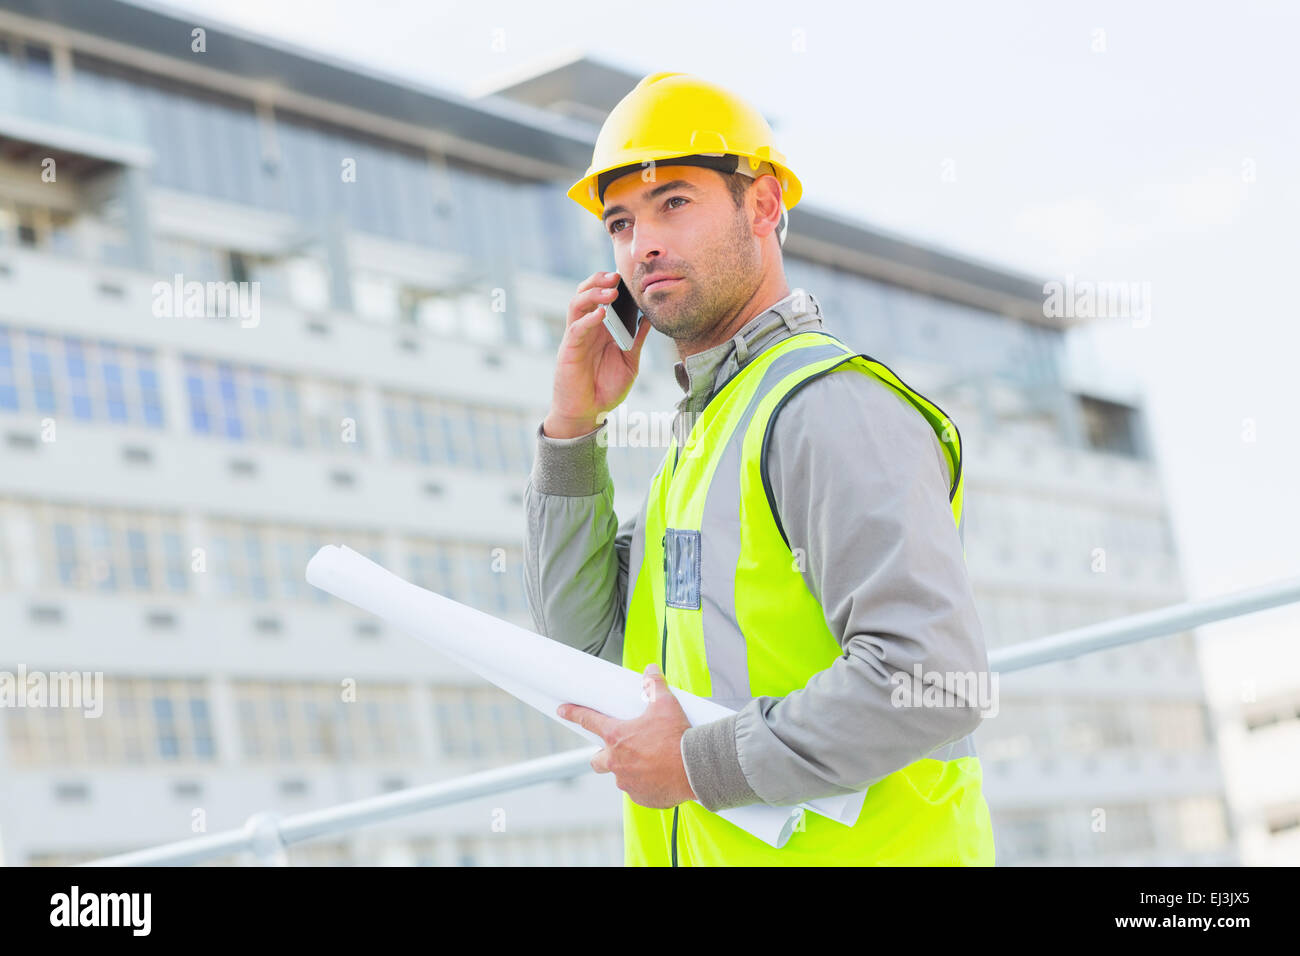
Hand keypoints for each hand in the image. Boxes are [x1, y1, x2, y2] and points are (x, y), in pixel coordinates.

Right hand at [543, 270, 651, 438]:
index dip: (610, 284)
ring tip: (611, 292)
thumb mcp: (630, 362)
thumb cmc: (606, 389)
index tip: (627, 277)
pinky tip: (602, 314)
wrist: (588, 413)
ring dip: (593, 294)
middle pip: (585, 293)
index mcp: (601, 329)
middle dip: (598, 281)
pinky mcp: (569, 350)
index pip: (601, 297)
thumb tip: (650, 318)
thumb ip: (637, 340)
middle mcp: (586, 328)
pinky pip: (576, 328)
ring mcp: (576, 337)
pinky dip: (588, 319)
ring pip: (577, 304)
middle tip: (616, 277)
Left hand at [557, 663, 696, 808]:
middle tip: (618, 750)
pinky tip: (659, 777)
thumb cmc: (677, 736)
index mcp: (617, 737)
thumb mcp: (666, 705)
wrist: (694, 768)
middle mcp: (616, 762)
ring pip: (620, 776)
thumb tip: (651, 671)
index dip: (573, 714)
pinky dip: (645, 784)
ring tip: (649, 762)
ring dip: (629, 769)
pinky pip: (638, 790)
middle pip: (597, 761)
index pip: (588, 721)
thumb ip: (655, 686)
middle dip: (602, 755)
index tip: (563, 710)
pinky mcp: (641, 797)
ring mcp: (627, 782)